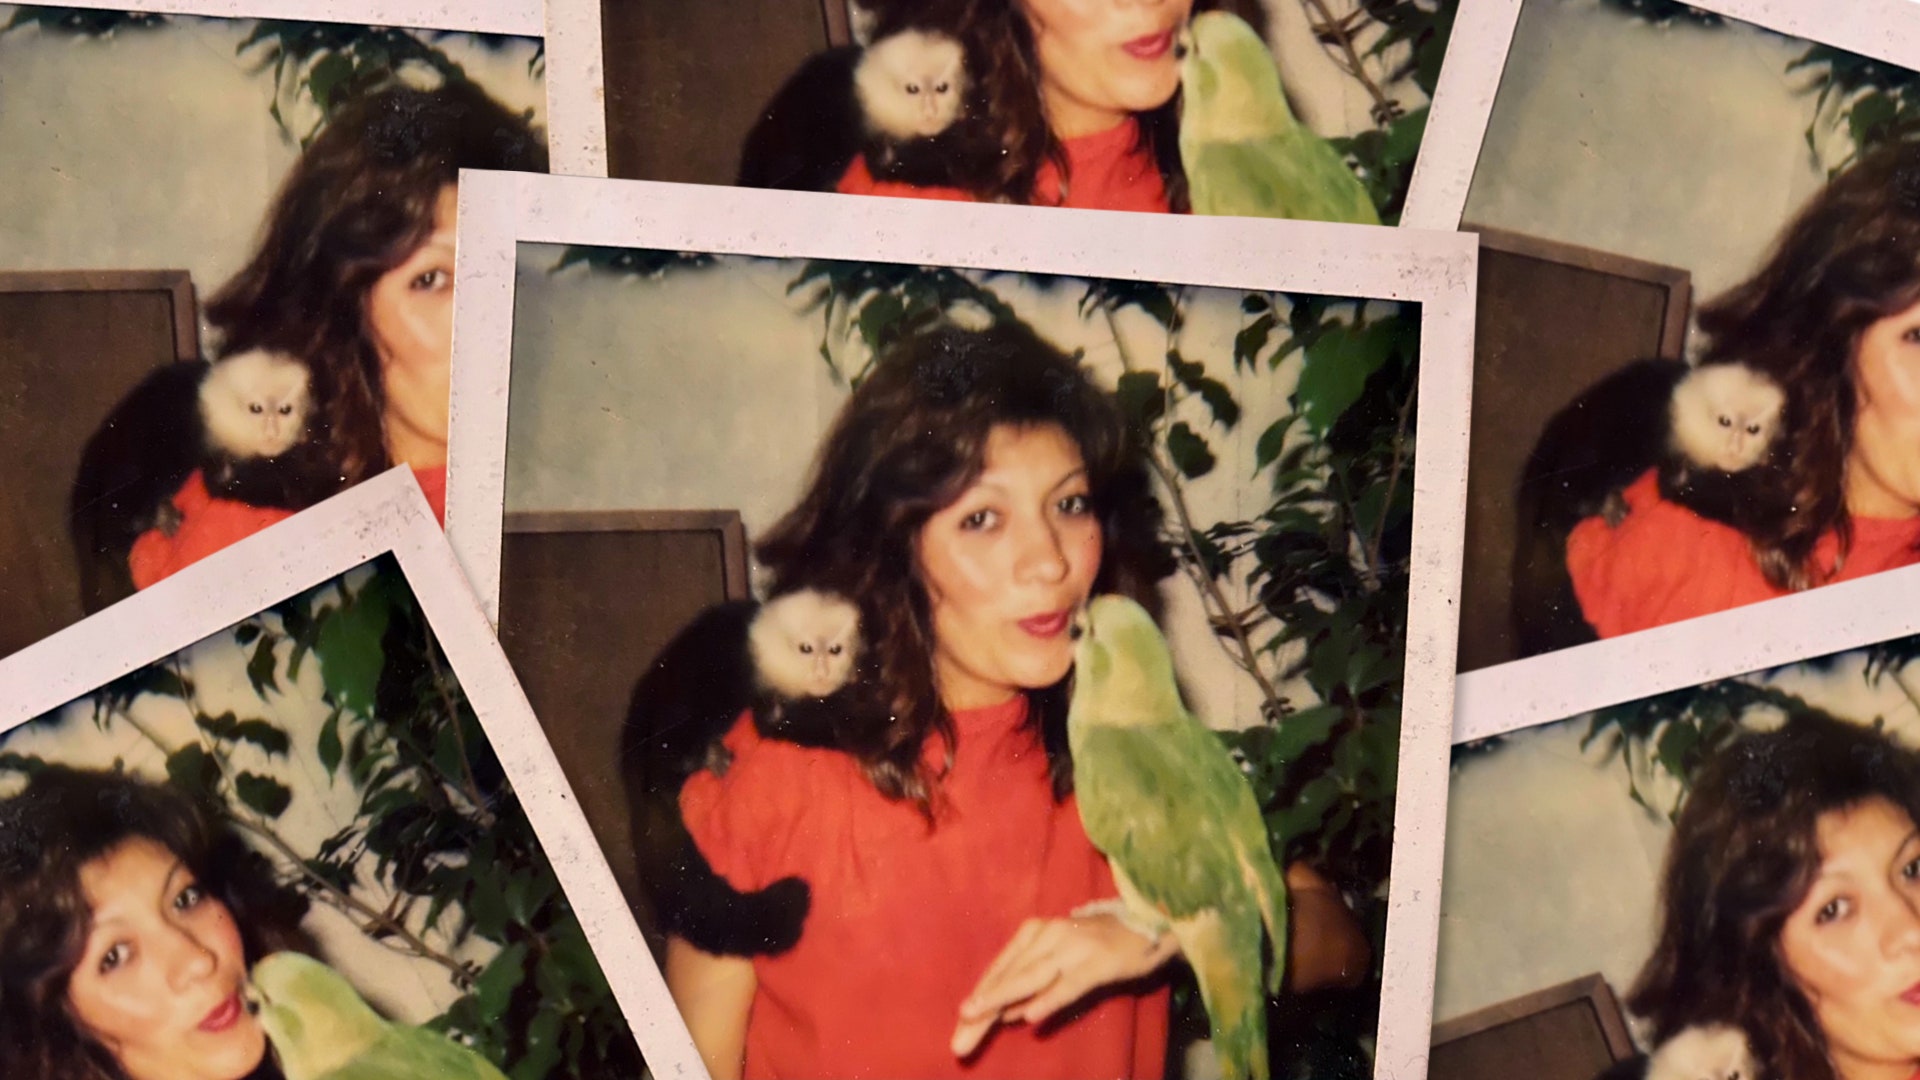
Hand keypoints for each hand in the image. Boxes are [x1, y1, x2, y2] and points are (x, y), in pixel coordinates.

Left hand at [949, 914, 1178, 1057]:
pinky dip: (1050, 999)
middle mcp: (1047, 934)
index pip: (999, 971)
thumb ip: (1034, 984)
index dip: (979, 1001)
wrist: (1148, 921)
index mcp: (1033, 932)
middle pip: (1008, 977)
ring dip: (1001, 1001)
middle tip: (959, 1042)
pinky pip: (1070, 984)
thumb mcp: (1059, 960)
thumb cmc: (1099, 944)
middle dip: (982, 1010)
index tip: (959, 1030)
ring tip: (976, 1020)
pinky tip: (1031, 1017)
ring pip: (1030, 978)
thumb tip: (1004, 1013)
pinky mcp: (1098, 961)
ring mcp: (1072, 945)